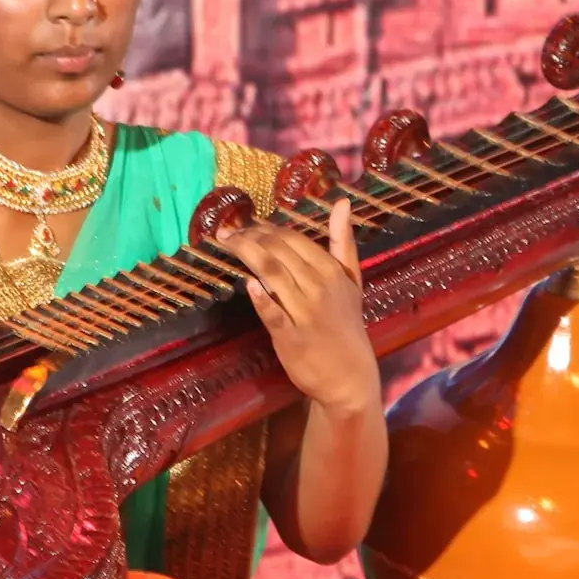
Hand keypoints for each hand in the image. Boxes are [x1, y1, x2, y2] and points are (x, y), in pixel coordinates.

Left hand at [216, 200, 379, 413]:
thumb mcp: (351, 281)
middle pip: (278, 251)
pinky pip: (273, 313)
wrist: (349, 375)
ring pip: (271, 273)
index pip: (292, 239)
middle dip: (249, 237)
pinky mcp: (291, 337)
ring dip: (247, 254)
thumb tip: (342, 203)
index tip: (245, 225)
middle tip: (228, 233)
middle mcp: (319, 287)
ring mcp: (304, 312)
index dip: (265, 229)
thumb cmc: (346, 324)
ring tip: (227, 243)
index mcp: (331, 271)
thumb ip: (343, 243)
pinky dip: (262, 297)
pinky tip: (248, 284)